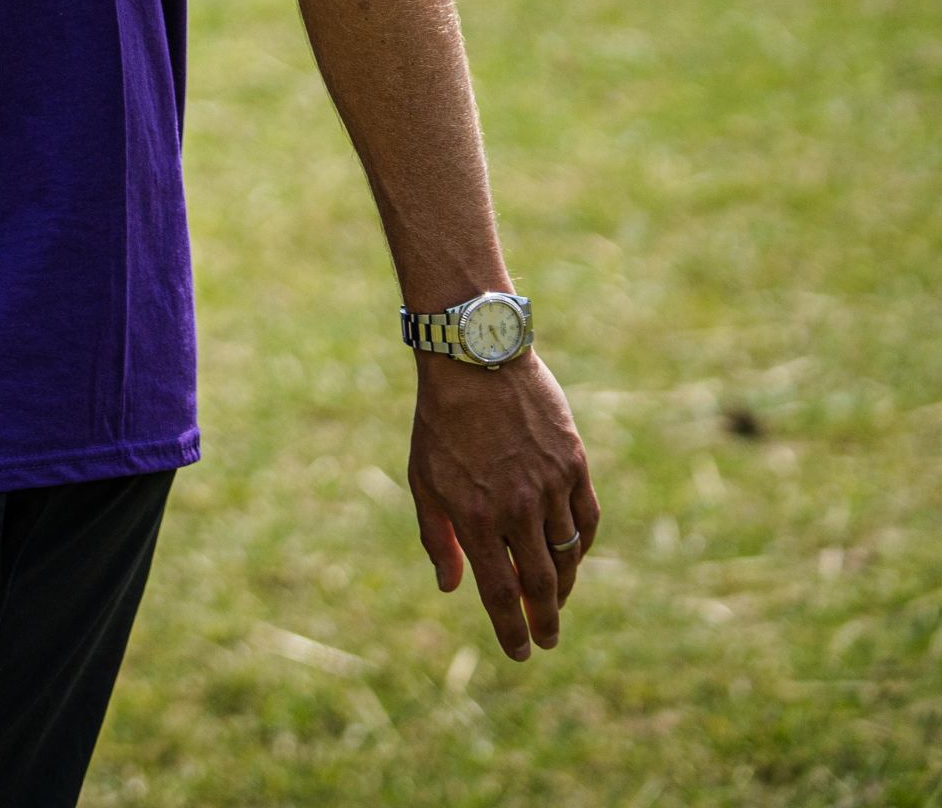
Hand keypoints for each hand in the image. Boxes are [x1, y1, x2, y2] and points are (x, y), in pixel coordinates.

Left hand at [407, 352, 597, 660]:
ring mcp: (551, 486)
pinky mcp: (574, 465)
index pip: (501, 592)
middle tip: (546, 640)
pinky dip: (583, 546)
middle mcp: (517, 507)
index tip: (521, 652)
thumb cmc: (440, 422)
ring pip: (568, 555)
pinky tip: (573, 557)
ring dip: (564, 586)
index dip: (513, 629)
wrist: (475, 360)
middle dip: (544, 620)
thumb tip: (450, 587)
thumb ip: (437, 537)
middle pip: (541, 583)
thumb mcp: (423, 480)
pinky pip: (588, 520)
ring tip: (554, 603)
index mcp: (475, 516)